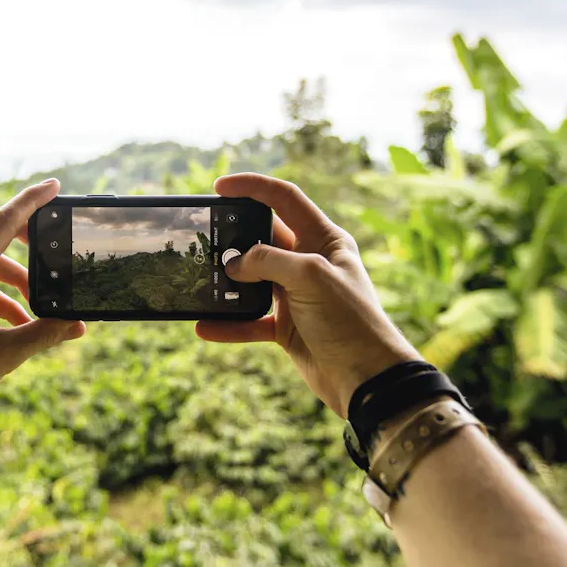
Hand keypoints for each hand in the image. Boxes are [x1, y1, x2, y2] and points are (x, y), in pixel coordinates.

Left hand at [0, 179, 84, 444]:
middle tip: (48, 252)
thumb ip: (44, 333)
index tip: (55, 186)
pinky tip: (13, 320)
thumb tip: (77, 324)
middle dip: (21, 234)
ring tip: (36, 305)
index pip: (2, 222)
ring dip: (11, 270)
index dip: (31, 201)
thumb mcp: (4, 356)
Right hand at [196, 173, 418, 417]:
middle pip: (262, 239)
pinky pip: (249, 320)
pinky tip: (206, 326)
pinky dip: (229, 324)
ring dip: (226, 282)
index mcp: (325, 239)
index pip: (284, 199)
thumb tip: (232, 264)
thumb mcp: (310, 277)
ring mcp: (296, 295)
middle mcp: (309, 263)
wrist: (366, 379)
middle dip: (233, 238)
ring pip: (251, 279)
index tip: (219, 187)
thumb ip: (267, 260)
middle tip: (203, 239)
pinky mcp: (286, 327)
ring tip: (199, 281)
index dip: (252, 187)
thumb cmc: (350, 320)